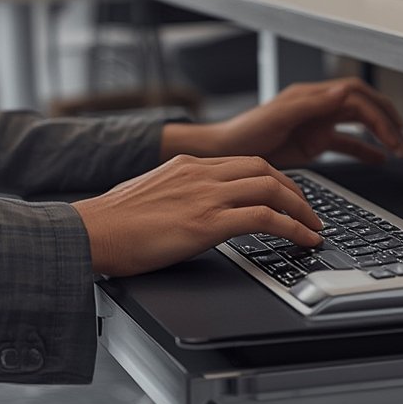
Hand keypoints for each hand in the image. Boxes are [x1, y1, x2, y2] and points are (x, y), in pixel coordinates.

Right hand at [72, 154, 322, 276]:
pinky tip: (303, 240)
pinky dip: (292, 227)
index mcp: (188, 165)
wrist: (89, 232)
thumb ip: (179, 195)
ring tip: (313, 228)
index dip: (274, 179)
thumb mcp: (150, 195)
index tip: (287, 195)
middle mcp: (200, 173)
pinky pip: (264, 218)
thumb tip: (192, 212)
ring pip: (272, 188)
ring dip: (301, 209)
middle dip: (295, 191)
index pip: (245, 163)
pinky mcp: (206, 222)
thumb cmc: (111, 223)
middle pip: (265, 170)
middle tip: (309, 212)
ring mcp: (205, 195)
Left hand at [168, 78, 402, 168]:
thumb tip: (343, 92)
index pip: (355, 96)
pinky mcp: (313, 142)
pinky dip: (364, 150)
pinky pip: (346, 143)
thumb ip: (312, 104)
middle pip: (364, 106)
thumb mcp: (279, 116)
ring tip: (399, 150)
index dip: (377, 110)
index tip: (392, 129)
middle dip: (387, 121)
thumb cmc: (245, 131)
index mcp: (312, 96)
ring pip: (359, 124)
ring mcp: (317, 124)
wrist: (225, 152)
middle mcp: (318, 106)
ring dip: (380, 135)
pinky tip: (380, 159)